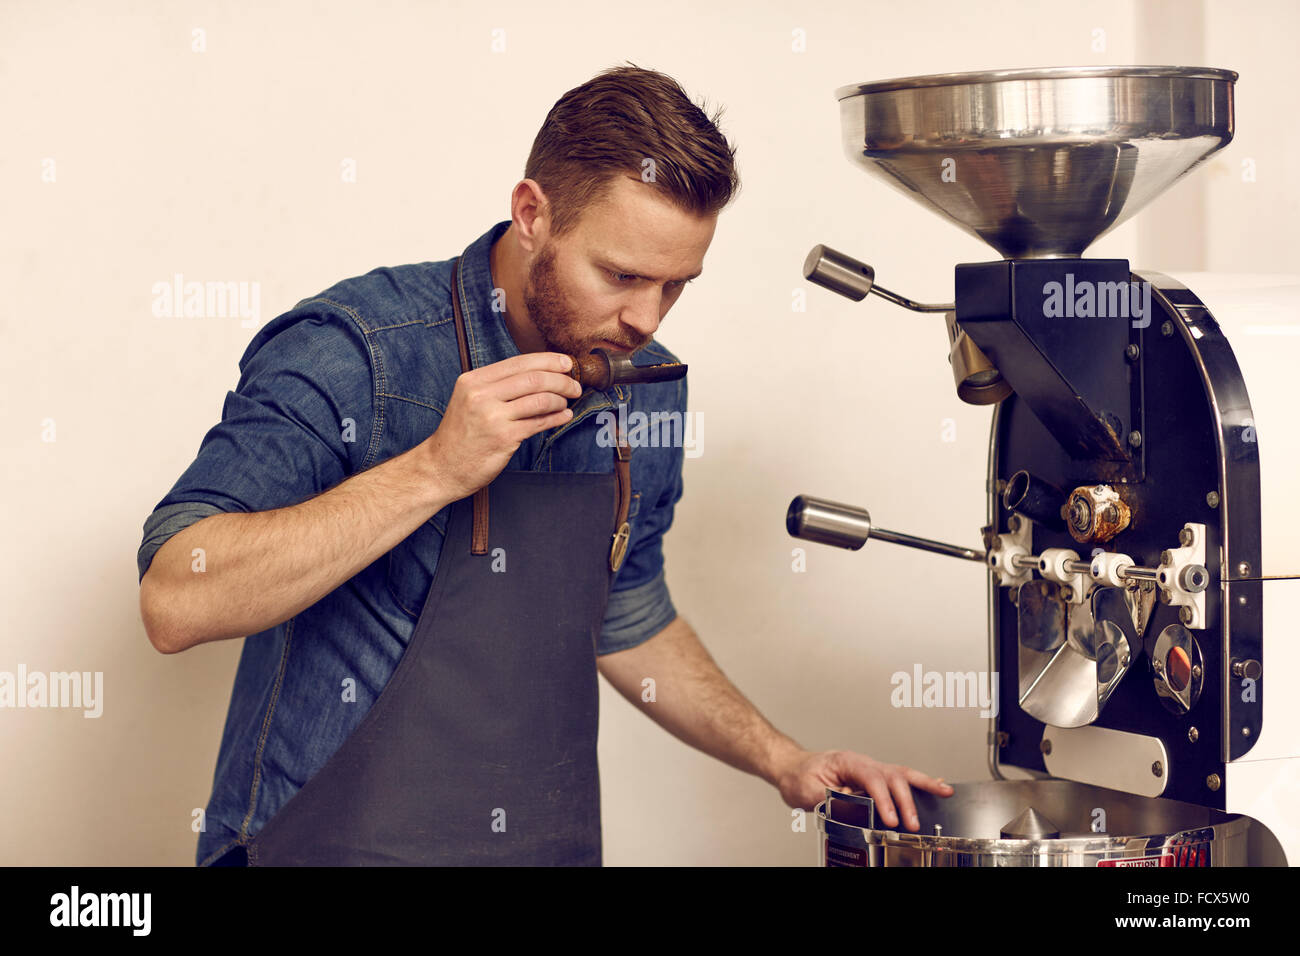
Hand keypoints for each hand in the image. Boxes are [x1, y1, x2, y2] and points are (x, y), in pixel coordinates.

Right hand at [423, 352, 582, 499]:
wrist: (441, 467)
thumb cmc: (460, 435)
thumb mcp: (469, 400)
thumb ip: (497, 386)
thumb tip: (538, 374)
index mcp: (473, 380)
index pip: (519, 362)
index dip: (548, 360)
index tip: (566, 363)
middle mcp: (481, 395)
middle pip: (533, 378)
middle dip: (561, 380)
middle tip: (574, 385)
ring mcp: (492, 417)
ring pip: (540, 399)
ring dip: (561, 400)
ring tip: (567, 402)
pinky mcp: (503, 438)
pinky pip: (539, 423)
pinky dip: (556, 418)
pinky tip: (564, 416)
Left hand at [775, 747, 953, 831]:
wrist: (793, 767)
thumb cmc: (799, 775)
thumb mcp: (808, 790)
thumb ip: (830, 796)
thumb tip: (851, 802)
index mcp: (846, 761)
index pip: (871, 779)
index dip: (884, 799)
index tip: (890, 818)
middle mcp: (862, 762)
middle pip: (891, 776)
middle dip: (905, 800)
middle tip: (912, 823)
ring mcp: (870, 768)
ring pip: (901, 773)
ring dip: (923, 784)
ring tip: (944, 792)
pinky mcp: (873, 778)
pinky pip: (899, 778)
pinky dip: (919, 782)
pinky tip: (936, 786)